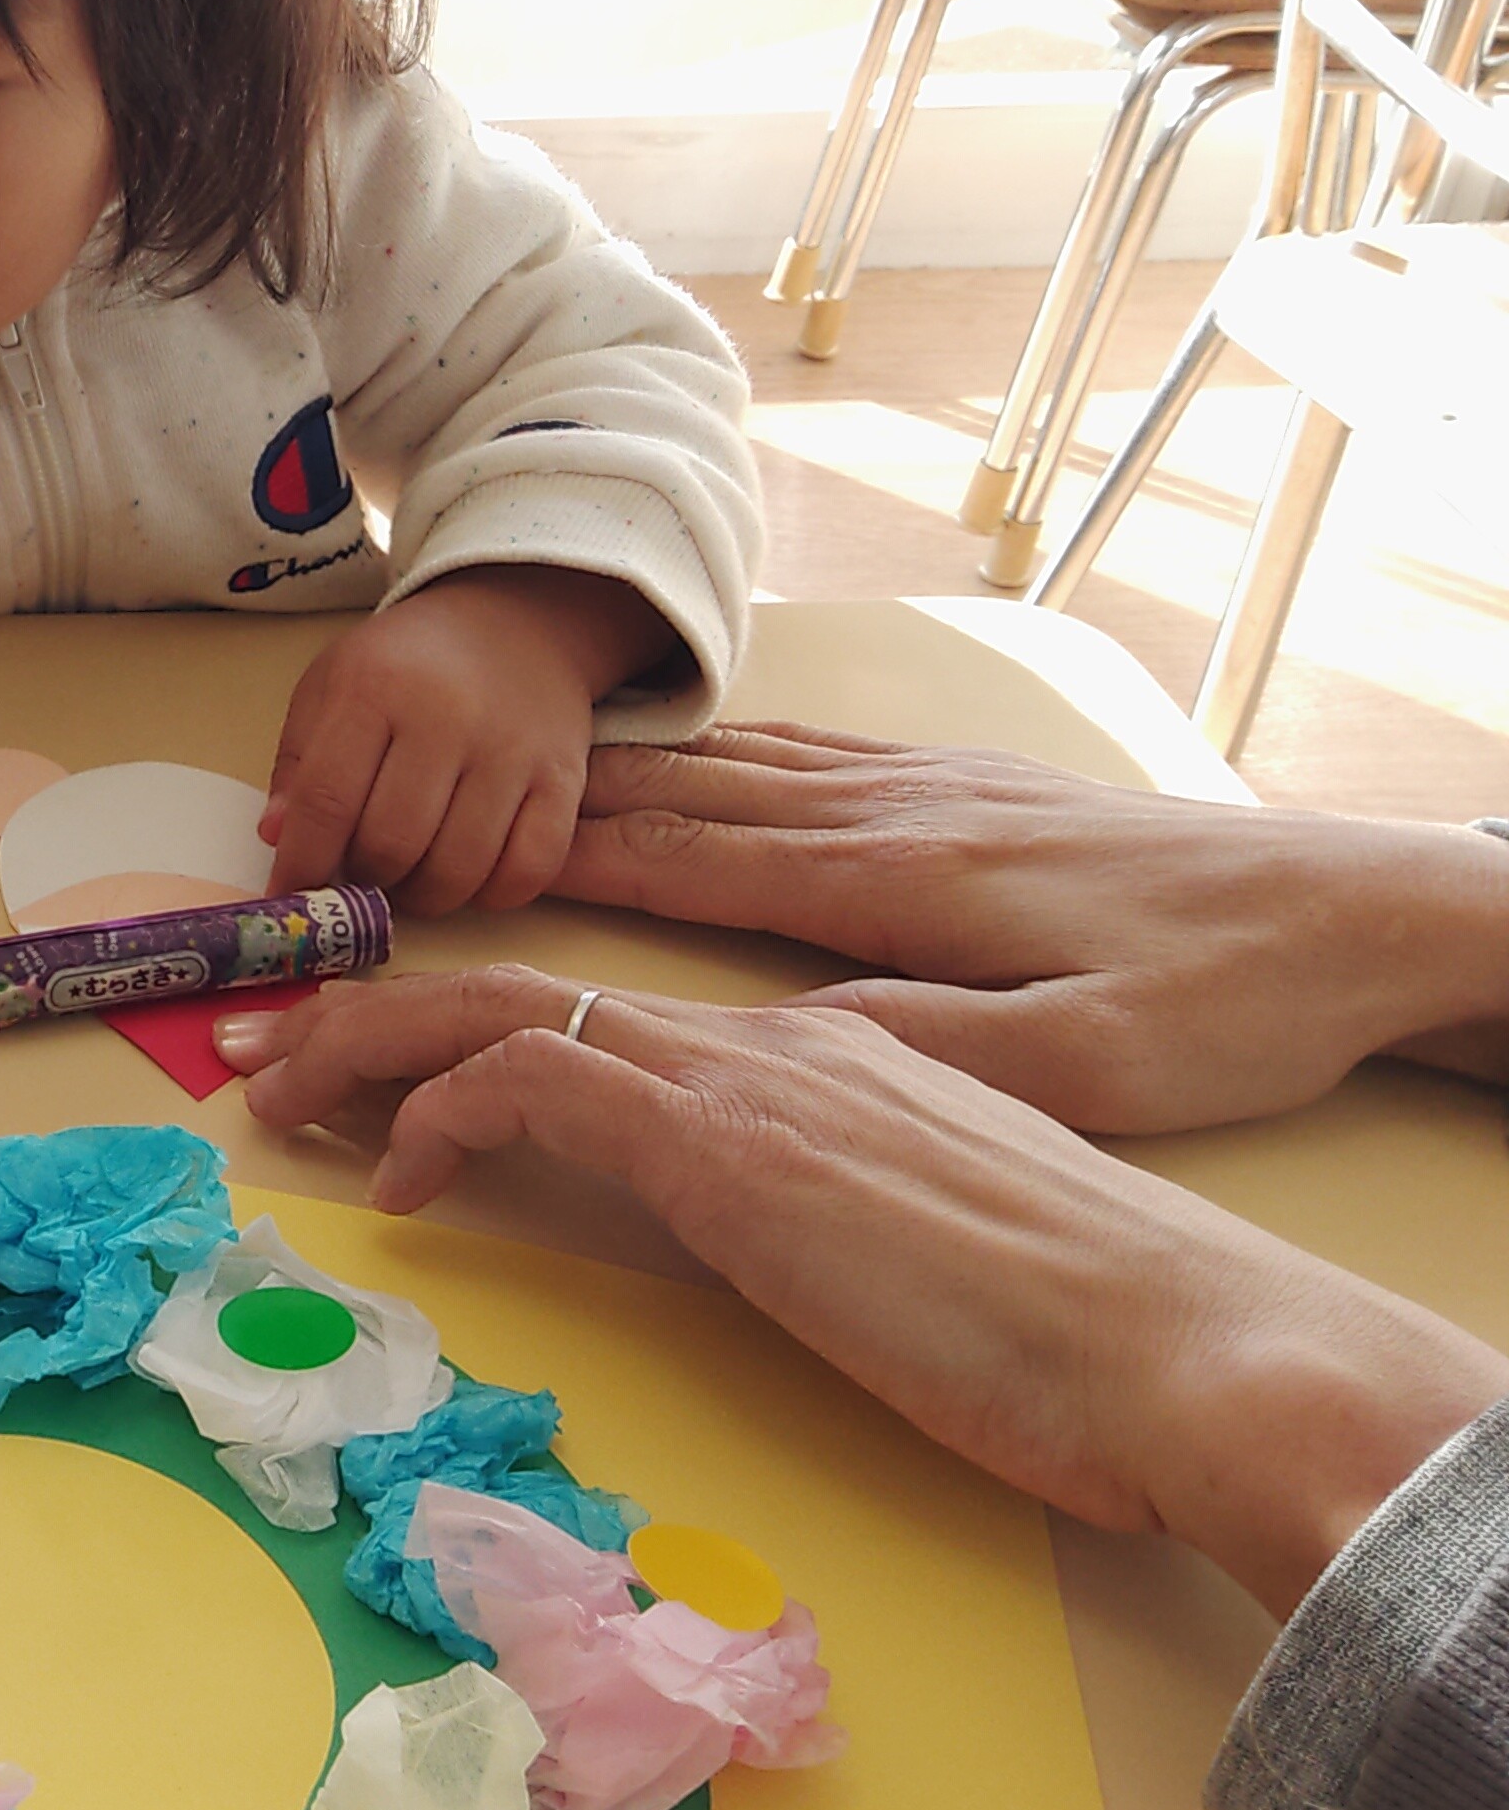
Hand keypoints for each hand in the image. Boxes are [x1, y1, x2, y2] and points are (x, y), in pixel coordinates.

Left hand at [219, 964, 1508, 1615]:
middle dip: (380, 1016)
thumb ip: (848, 1229)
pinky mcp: (726, 1143)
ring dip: (372, 1049)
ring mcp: (749, 1083)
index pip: (617, 1031)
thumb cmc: (1091, 1341)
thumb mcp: (932, 1259)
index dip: (486, 1050)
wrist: (1186, 1346)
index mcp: (825, 1064)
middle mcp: (775, 1045)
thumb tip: (789, 1258)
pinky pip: (530, 1086)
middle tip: (274, 1063)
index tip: (395, 1095)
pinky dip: (439, 1118)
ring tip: (283, 1100)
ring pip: (504, 1011)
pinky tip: (404, 1189)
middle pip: (529, 990)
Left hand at [262, 567, 672, 914]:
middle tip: (359, 878)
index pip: (326, 801)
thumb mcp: (331, 687)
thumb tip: (277, 837)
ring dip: (423, 897)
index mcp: (373, 689)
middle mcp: (446, 718)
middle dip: (365, 881)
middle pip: (392, 844)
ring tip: (408, 879)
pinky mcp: (562, 779)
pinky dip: (492, 895)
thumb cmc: (405, 665)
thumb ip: (298, 764)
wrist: (514, 624)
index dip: (302, 863)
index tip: (290, 897)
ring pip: (458, 868)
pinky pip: (528, 870)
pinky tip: (469, 877)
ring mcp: (511, 751)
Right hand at [544, 724, 1508, 1130]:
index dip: (565, 863)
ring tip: (533, 784)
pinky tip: (705, 757)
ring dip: (628, 772)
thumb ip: (915, 1045)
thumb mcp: (1078, 1058)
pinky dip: (719, 751)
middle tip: (448, 821)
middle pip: (688, 793)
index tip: (462, 873)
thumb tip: (762, 1044)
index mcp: (896, 878)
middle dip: (560, 810)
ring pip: (739, 762)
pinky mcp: (979, 782)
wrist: (1362, 908)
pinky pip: (805, 752)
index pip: (686, 859)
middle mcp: (895, 808)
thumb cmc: (1229, 1002)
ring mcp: (937, 783)